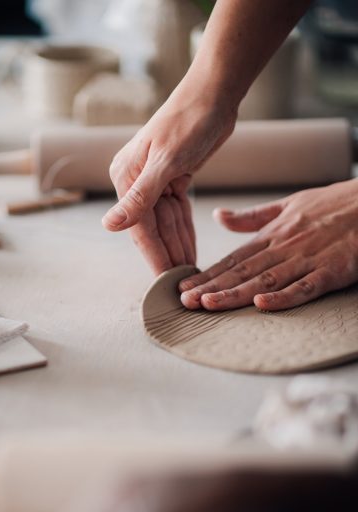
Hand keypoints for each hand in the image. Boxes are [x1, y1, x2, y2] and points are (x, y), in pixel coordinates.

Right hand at [102, 86, 235, 273]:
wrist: (213, 94)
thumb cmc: (189, 121)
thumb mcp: (166, 162)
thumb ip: (139, 197)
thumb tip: (109, 226)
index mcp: (126, 176)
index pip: (139, 226)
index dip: (153, 255)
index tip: (165, 281)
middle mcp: (136, 181)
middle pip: (152, 228)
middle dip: (168, 255)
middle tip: (182, 284)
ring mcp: (154, 181)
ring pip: (166, 224)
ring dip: (177, 247)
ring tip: (190, 274)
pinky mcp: (173, 179)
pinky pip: (177, 213)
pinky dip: (184, 230)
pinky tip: (190, 250)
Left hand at [179, 179, 357, 311]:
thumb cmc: (332, 205)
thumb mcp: (288, 205)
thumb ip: (251, 218)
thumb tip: (219, 217)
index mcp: (272, 235)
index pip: (233, 259)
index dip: (207, 274)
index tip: (182, 287)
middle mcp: (284, 247)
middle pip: (242, 271)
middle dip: (211, 287)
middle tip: (184, 301)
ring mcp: (307, 259)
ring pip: (265, 279)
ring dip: (236, 293)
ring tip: (209, 304)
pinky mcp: (331, 271)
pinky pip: (305, 287)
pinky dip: (284, 296)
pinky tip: (262, 304)